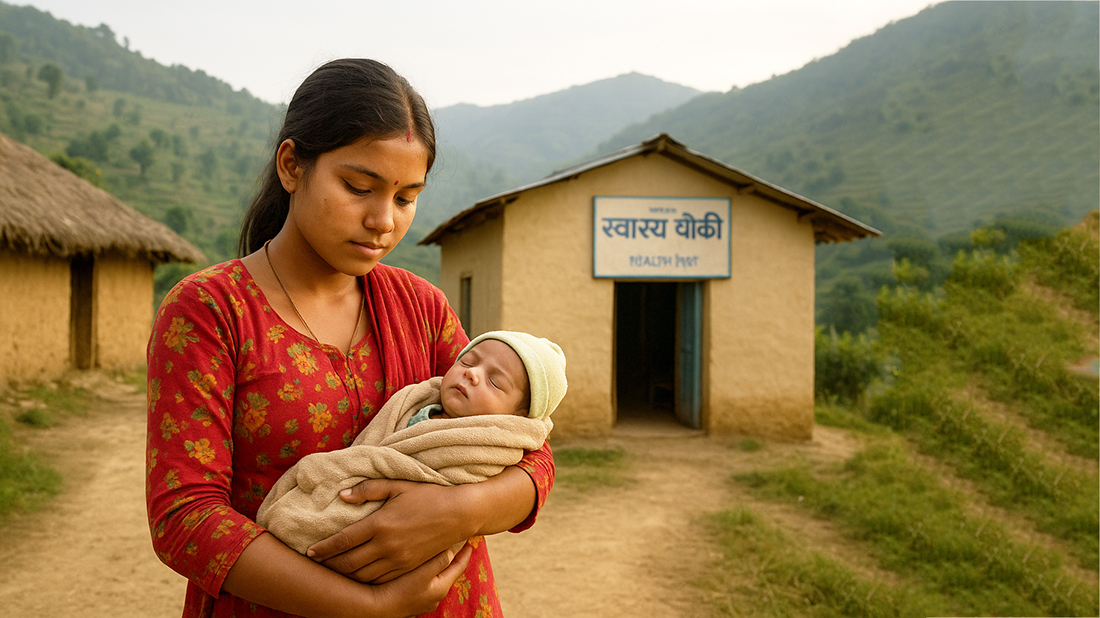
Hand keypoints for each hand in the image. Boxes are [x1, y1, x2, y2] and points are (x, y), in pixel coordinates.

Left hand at [307, 479, 476, 583]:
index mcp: (380, 523)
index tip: (309, 551)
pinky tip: (357, 575)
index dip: (323, 548)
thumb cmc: (429, 495)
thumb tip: (343, 495)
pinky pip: (380, 580)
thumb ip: (369, 489)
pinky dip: (364, 581)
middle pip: (348, 562)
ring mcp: (398, 560)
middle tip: (316, 563)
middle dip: (328, 565)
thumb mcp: (398, 485)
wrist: (459, 514)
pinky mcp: (408, 567)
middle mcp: (386, 545)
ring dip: (344, 575)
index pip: (343, 540)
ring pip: (362, 575)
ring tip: (332, 570)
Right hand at [374, 542, 472, 617]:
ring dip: (437, 565)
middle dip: (451, 559)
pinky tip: (417, 564)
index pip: (458, 568)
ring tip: (436, 551)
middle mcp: (434, 597)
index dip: (465, 554)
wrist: (372, 608)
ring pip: (434, 577)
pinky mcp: (409, 599)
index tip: (471, 542)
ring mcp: (422, 600)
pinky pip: (423, 582)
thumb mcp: (422, 573)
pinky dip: (424, 572)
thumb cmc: (398, 589)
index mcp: (441, 588)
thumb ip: (439, 560)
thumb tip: (451, 551)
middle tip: (454, 543)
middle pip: (448, 573)